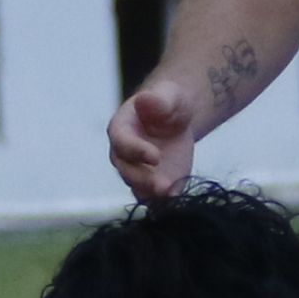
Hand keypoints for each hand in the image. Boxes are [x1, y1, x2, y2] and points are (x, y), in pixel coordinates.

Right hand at [107, 75, 203, 200]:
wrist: (177, 121)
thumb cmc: (168, 103)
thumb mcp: (168, 96)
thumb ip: (157, 100)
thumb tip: (143, 99)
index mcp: (121, 129)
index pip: (122, 143)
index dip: (136, 151)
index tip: (155, 156)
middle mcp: (124, 154)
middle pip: (126, 170)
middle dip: (143, 179)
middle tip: (161, 185)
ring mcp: (138, 172)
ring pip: (138, 187)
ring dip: (152, 194)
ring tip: (169, 195)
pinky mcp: (153, 184)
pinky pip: (154, 197)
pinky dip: (163, 201)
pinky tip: (177, 200)